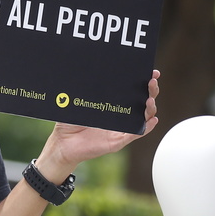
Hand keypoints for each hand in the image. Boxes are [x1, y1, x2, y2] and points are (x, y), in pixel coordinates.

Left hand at [41, 70, 160, 177]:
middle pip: (143, 102)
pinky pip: (136, 134)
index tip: (151, 72)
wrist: (62, 143)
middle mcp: (119, 115)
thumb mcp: (77, 101)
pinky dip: (146, 128)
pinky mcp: (118, 141)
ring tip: (149, 100)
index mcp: (112, 104)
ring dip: (150, 108)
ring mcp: (120, 128)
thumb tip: (89, 71)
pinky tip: (152, 120)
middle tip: (152, 82)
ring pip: (144, 118)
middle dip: (151, 91)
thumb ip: (85, 89)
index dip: (143, 82)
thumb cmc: (69, 123)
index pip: (132, 91)